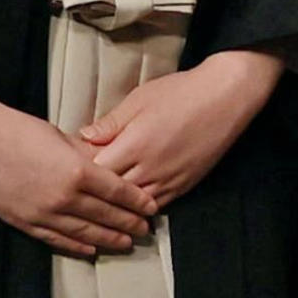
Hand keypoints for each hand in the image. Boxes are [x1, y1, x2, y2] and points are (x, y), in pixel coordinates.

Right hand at [0, 96, 158, 255]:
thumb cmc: (20, 131)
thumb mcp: (62, 138)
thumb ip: (88, 156)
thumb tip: (113, 165)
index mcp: (77, 171)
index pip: (118, 192)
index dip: (138, 202)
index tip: (152, 208)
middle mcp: (63, 197)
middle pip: (106, 216)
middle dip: (129, 224)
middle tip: (145, 230)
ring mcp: (43, 213)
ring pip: (84, 233)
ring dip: (108, 239)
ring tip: (126, 243)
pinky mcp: (24, 222)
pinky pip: (56, 239)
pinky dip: (76, 246)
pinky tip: (91, 249)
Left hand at [78, 47, 283, 217]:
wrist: (226, 97)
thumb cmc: (181, 92)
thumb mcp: (139, 99)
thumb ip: (111, 123)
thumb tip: (84, 137)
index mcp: (135, 145)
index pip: (96, 170)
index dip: (82, 170)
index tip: (71, 166)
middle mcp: (151, 168)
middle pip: (112, 192)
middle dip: (96, 189)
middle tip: (83, 185)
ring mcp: (170, 179)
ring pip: (134, 203)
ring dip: (119, 203)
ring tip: (104, 198)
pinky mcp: (186, 184)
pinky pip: (158, 204)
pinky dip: (142, 205)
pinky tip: (132, 202)